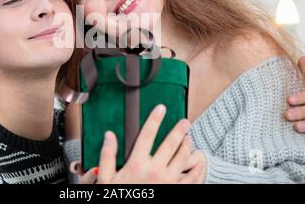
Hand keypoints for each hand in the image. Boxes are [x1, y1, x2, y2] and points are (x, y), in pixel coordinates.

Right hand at [73, 104, 205, 182]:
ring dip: (187, 146)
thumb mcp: (106, 178)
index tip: (160, 108)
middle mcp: (155, 171)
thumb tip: (109, 135)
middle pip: (170, 145)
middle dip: (179, 130)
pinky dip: (197, 168)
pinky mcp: (175, 191)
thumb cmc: (119, 196)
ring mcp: (168, 182)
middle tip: (185, 122)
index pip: (147, 135)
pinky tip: (198, 161)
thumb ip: (107, 155)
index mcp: (137, 165)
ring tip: (189, 138)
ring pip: (183, 159)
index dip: (154, 119)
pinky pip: (191, 178)